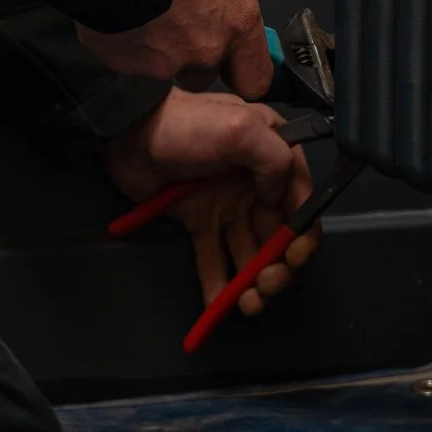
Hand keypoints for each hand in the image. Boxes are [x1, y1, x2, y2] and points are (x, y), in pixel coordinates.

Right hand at [79, 0, 274, 97]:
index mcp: (238, 23)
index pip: (255, 78)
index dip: (244, 71)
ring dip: (155, 47)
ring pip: (160, 67)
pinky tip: (116, 9)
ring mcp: (160, 63)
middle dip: (191, 57)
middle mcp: (204, 53)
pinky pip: (125, 56)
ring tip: (138, 9)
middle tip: (175, 22)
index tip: (234, 62)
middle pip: (201, 76)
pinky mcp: (121, 61)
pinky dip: (123, 39)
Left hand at [102, 88, 323, 319]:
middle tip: (266, 285)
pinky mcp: (199, 221)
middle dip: (280, 266)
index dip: (303, 233)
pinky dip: (218, 284)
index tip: (293, 258)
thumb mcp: (239, 128)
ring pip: (250, 252)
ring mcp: (227, 203)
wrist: (128, 133)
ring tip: (247, 304)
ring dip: (254, 282)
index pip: (303, 200)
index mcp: (273, 153)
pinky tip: (217, 305)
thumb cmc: (186, 126)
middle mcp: (255, 182)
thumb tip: (279, 198)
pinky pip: (214, 258)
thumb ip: (273, 159)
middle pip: (280, 234)